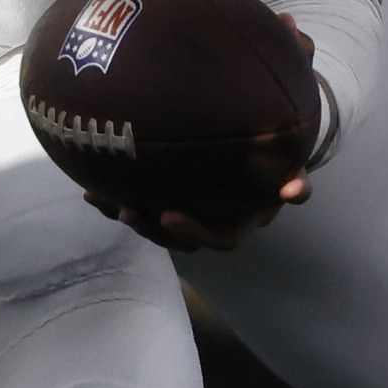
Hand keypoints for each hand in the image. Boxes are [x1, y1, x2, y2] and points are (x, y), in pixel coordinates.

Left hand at [84, 28, 322, 252]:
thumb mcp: (273, 80)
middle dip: (194, 230)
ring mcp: (205, 214)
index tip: (290, 188)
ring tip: (123, 208)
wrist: (234, 136)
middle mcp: (241, 206)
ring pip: (180, 236)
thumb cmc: (255, 109)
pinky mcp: (170, 209)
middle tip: (168, 214)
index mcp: (271, 179)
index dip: (293, 188)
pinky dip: (120, 208)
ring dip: (151, 228)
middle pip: (223, 235)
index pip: (292, 188)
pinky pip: (147, 217)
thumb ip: (287, 54)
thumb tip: (288, 21)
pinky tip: (92, 194)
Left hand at [86, 148, 313, 253]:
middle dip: (151, 229)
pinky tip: (91, 191)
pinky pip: (139, 206)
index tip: (169, 214)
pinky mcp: (164, 200)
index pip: (219, 239)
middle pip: (179, 239)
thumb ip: (294, 178)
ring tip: (105, 200)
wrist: (260, 147)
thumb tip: (296, 192)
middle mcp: (212, 223)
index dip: (193, 232)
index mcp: (240, 221)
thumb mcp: (291, 166)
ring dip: (129, 217)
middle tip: (129, 210)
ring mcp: (186, 213)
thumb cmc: (276, 157)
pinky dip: (114, 203)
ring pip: (155, 228)